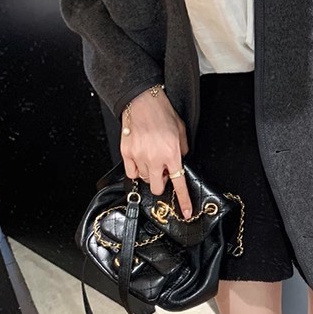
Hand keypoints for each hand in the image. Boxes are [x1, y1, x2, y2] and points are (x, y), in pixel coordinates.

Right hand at [120, 87, 193, 216]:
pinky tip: (140, 158)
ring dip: (148, 173)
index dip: (184, 200)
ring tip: (150, 157)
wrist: (142, 100)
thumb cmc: (162, 113)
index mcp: (172, 153)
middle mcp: (155, 158)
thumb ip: (182, 150)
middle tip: (161, 171)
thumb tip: (179, 163)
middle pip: (157, 187)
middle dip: (160, 182)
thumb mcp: (181, 131)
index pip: (179, 183)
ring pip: (143, 179)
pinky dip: (136, 170)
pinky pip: (131, 172)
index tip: (186, 212)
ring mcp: (139, 156)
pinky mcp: (126, 153)